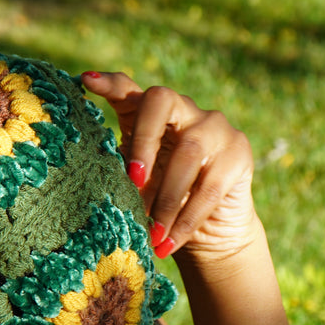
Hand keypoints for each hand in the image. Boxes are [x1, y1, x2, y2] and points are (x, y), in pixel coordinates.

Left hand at [81, 71, 257, 262]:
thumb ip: (124, 174)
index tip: (86, 81)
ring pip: (188, 153)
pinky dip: (185, 220)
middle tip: (133, 180)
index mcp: (152, 113)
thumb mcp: (139, 187)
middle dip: (143, 141)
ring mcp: (215, 126)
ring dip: (166, 199)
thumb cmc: (165, 202)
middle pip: (161, 102)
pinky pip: (209, 186)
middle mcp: (184, 108)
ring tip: (150, 234)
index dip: (109, 83)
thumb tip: (98, 185)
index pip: (128, 88)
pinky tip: (168, 243)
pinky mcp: (239, 151)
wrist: (213, 232)